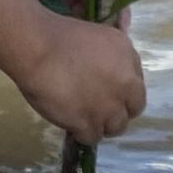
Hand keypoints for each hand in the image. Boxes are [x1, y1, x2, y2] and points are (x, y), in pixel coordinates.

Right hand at [7, 11, 145, 146]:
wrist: (36, 49)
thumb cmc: (56, 35)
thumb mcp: (95, 35)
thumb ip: (109, 55)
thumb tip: (108, 68)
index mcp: (128, 56)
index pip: (136, 83)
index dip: (121, 89)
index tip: (107, 89)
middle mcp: (126, 83)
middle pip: (133, 109)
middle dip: (118, 109)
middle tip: (97, 106)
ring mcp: (109, 106)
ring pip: (116, 127)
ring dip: (101, 124)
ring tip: (82, 117)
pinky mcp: (89, 124)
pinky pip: (92, 137)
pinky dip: (81, 133)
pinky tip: (70, 123)